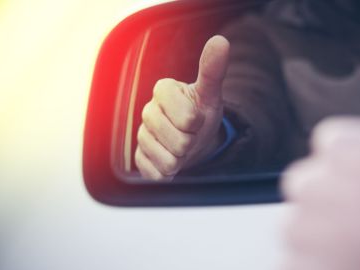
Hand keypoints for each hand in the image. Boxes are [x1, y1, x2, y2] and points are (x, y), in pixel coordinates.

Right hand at [135, 35, 229, 179]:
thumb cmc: (202, 113)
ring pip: (169, 161)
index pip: (187, 118)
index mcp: (163, 90)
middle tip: (191, 134)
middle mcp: (147, 111)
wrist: (194, 138)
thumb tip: (220, 41)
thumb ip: (213, 70)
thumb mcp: (210, 93)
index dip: (198, 122)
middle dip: (192, 142)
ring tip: (182, 146)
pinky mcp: (139, 158)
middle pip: (179, 142)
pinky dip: (170, 173)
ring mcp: (141, 135)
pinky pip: (156, 174)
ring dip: (182, 158)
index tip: (197, 117)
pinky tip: (171, 160)